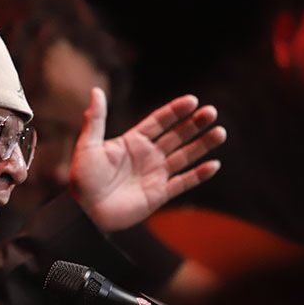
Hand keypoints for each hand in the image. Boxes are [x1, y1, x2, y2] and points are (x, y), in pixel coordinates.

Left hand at [69, 88, 225, 231]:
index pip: (159, 121)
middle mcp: (147, 156)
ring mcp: (155, 175)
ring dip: (202, 145)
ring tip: (220, 133)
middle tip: (212, 112)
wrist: (86, 214)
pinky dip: (198, 175)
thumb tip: (96, 90)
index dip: (176, 111)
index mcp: (132, 142)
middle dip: (194, 124)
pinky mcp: (159, 194)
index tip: (193, 101)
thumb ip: (96, 119)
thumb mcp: (88, 146)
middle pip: (176, 136)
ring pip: (185, 156)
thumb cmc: (83, 180)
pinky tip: (214, 164)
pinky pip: (183, 183)